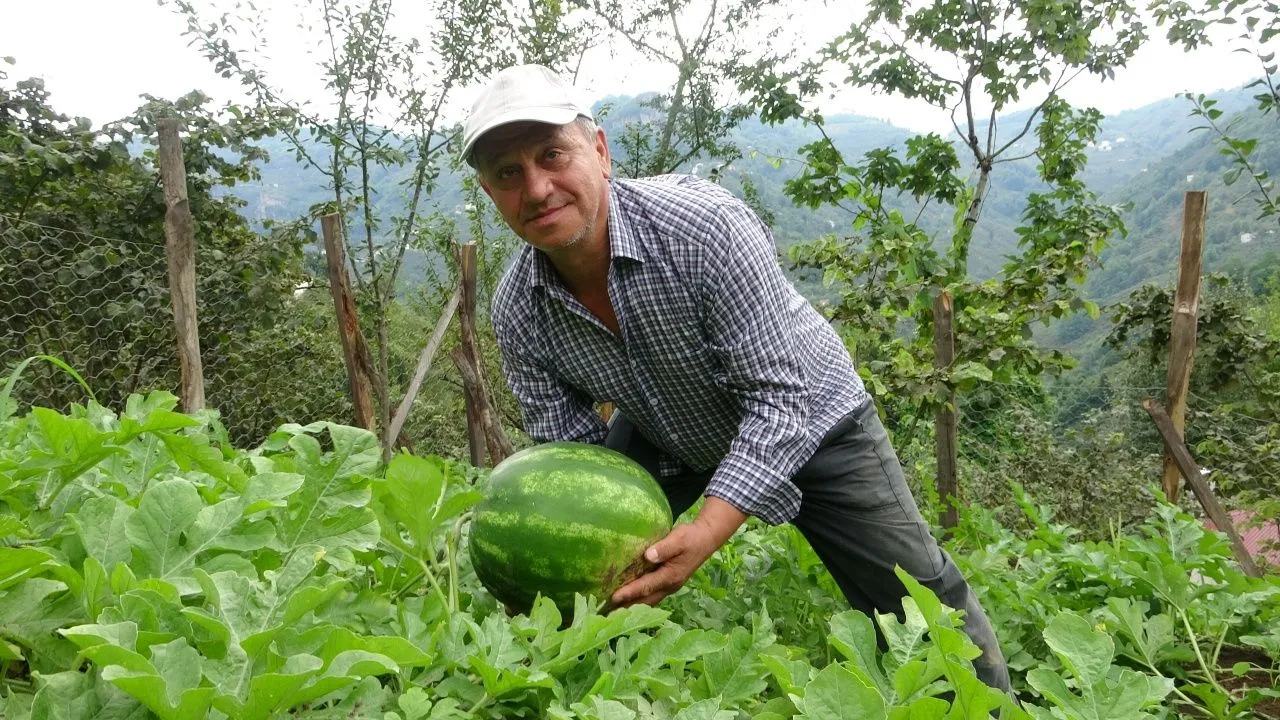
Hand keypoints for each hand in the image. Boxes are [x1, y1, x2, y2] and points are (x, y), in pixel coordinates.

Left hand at [610, 497, 746, 608]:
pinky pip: (651, 595)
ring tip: (613, 612)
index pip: (646, 586)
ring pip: (648, 601)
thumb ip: (664, 548)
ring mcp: (669, 586)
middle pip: (645, 600)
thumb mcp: (679, 538)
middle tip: (607, 615)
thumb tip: (648, 556)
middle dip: (627, 608)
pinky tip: (627, 600)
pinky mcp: (667, 583)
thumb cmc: (690, 538)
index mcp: (671, 576)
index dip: (630, 592)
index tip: (613, 597)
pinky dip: (638, 600)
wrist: (705, 540)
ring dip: (632, 607)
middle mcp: (669, 585)